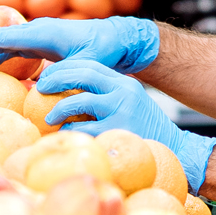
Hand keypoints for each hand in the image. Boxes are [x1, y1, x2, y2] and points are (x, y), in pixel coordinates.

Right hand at [0, 15, 158, 75]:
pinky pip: (10, 51)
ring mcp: (36, 37)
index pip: (7, 37)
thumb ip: (67, 72)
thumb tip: (41, 86)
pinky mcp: (38, 45)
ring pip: (1, 46)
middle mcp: (36, 31)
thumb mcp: (87, 63)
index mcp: (45, 33)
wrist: (116, 40)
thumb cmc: (104, 51)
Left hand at [39, 59, 215, 191]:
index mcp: (124, 83)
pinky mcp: (119, 130)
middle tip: (40, 89)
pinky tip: (63, 136)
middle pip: (83, 74)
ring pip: (80, 100)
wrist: (175, 149)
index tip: (47, 76)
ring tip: (48, 118)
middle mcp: (123, 91)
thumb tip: (68, 96)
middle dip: (57, 78)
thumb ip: (105, 98)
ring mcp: (122, 110)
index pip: (90, 65)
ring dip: (59, 108)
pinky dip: (69, 131)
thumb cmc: (144, 131)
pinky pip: (84, 129)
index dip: (65, 68)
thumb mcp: (128, 105)